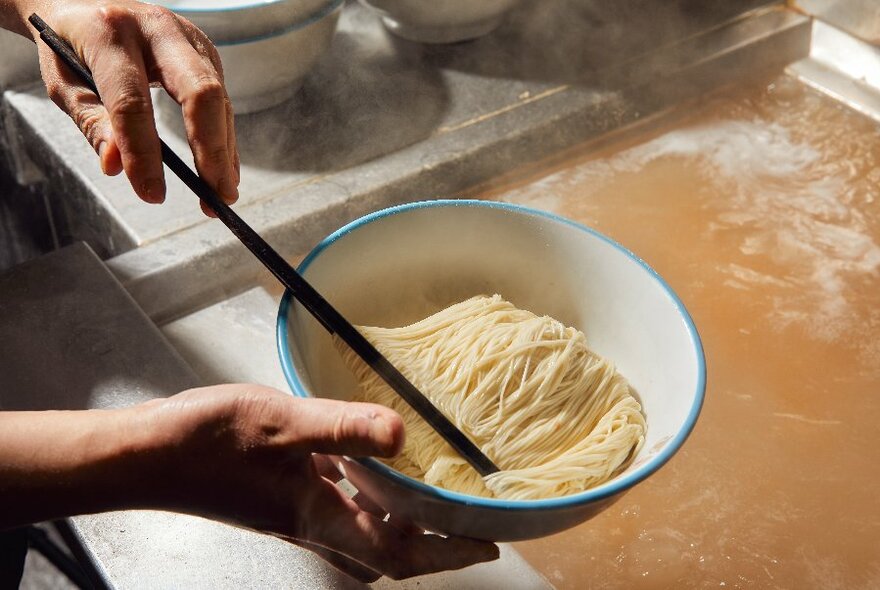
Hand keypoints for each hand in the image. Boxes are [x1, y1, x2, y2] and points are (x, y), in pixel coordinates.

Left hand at [17, 0, 238, 213]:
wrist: (86, 1)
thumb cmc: (71, 46)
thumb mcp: (64, 83)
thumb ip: (92, 123)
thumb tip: (116, 166)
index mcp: (110, 31)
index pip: (132, 101)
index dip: (143, 152)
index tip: (151, 194)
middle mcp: (158, 28)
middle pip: (200, 92)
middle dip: (211, 150)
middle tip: (215, 197)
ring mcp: (189, 38)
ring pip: (219, 99)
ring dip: (224, 153)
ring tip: (221, 196)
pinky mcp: (205, 53)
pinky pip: (222, 101)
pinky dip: (224, 140)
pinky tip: (224, 172)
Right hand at [141, 384, 499, 580]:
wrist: (148, 454)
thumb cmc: (208, 443)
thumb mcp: (282, 425)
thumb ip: (342, 428)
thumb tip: (402, 435)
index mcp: (321, 515)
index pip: (399, 550)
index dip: (447, 552)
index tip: (486, 545)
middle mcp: (315, 518)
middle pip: (388, 544)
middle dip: (433, 540)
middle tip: (469, 518)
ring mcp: (298, 505)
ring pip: (365, 520)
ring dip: (403, 513)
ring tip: (434, 487)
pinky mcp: (283, 487)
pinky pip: (339, 494)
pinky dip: (366, 484)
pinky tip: (367, 450)